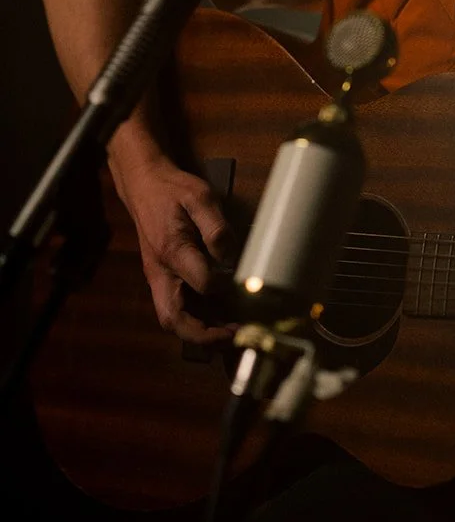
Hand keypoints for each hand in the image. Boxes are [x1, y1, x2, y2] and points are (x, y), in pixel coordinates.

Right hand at [111, 150, 233, 344]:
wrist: (143, 185)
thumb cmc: (173, 190)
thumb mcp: (200, 197)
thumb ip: (216, 228)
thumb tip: (230, 258)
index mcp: (173, 251)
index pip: (201, 283)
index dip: (224, 288)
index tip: (244, 286)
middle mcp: (160, 272)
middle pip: (173, 319)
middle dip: (202, 336)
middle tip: (232, 336)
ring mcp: (158, 278)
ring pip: (171, 318)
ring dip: (198, 333)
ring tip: (230, 333)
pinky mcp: (161, 278)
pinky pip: (174, 308)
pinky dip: (194, 321)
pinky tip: (217, 319)